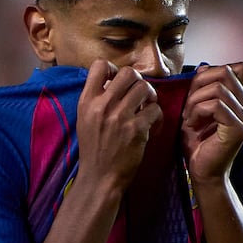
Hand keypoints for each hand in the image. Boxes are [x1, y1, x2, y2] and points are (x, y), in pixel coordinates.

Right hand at [76, 59, 162, 191]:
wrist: (99, 178)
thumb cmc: (93, 149)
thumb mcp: (85, 119)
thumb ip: (97, 99)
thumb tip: (113, 82)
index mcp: (87, 101)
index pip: (99, 65)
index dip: (113, 68)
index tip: (117, 82)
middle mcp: (102, 106)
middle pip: (128, 73)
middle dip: (137, 81)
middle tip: (138, 94)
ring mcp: (120, 117)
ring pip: (144, 88)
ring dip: (150, 96)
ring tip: (147, 107)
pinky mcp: (136, 130)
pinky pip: (154, 109)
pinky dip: (156, 115)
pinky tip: (151, 124)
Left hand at [181, 62, 242, 184]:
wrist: (202, 173)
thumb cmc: (198, 144)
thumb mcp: (196, 109)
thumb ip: (203, 89)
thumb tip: (204, 67)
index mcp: (241, 101)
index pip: (236, 68)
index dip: (211, 73)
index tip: (195, 93)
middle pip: (226, 72)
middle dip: (199, 84)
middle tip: (188, 105)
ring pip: (218, 88)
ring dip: (195, 100)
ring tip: (188, 117)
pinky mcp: (239, 128)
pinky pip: (216, 105)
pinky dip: (197, 111)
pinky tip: (191, 124)